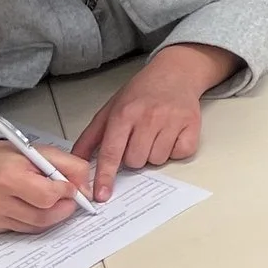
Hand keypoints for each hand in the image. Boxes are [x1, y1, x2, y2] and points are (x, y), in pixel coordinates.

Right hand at [0, 138, 92, 233]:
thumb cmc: (6, 157)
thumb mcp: (40, 151)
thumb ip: (70, 165)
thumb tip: (86, 189)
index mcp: (8, 175)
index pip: (47, 196)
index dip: (66, 192)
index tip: (71, 187)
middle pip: (44, 216)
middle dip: (64, 208)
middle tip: (69, 198)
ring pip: (37, 226)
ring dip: (53, 215)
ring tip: (54, 200)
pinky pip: (25, 230)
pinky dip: (37, 221)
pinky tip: (35, 206)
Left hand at [74, 43, 231, 200]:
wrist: (176, 73)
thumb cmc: (141, 92)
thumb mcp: (110, 109)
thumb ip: (91, 137)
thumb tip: (75, 161)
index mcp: (124, 114)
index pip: (111, 152)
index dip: (105, 176)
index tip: (102, 195)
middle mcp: (148, 117)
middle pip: (136, 161)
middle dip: (134, 156)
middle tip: (139, 138)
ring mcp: (172, 121)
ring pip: (158, 160)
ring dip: (155, 153)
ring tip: (156, 134)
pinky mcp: (192, 125)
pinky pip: (180, 154)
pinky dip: (175, 149)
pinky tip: (171, 134)